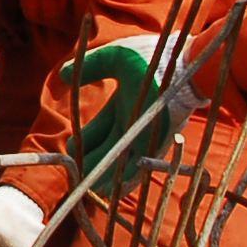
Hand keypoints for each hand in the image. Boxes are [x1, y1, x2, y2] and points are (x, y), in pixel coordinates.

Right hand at [60, 33, 204, 194]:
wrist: (184, 66)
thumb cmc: (152, 58)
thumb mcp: (115, 58)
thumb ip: (91, 66)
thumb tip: (62, 76)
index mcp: (120, 107)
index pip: (95, 131)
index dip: (81, 142)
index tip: (71, 150)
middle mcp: (131, 125)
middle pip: (103, 149)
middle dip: (88, 161)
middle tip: (76, 174)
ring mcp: (143, 136)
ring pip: (117, 162)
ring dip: (103, 174)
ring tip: (88, 188)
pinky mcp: (154, 145)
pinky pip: (136, 169)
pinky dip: (123, 180)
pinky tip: (109, 189)